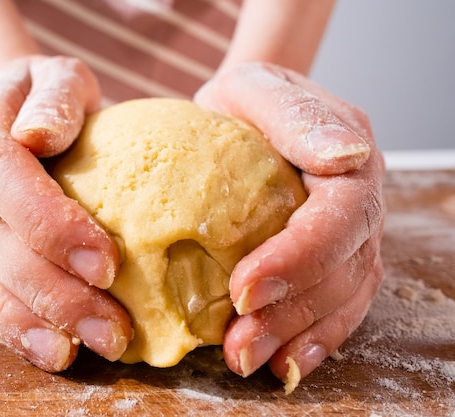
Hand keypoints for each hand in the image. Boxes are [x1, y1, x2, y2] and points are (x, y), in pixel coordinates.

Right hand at [0, 56, 132, 371]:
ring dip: (30, 320)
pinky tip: (54, 351)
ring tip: (84, 350)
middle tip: (111, 327)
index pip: (3, 175)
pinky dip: (12, 327)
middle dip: (51, 290)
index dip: (50, 224)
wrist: (15, 110)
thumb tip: (40, 135)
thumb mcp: (61, 77)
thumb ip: (57, 98)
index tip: (107, 264)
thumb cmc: (52, 97)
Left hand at [194, 62, 384, 386]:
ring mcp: (352, 236)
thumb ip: (298, 118)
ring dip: (296, 336)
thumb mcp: (257, 88)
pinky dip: (311, 338)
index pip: (338, 217)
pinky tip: (281, 362)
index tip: (244, 289)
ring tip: (246, 361)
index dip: (298, 259)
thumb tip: (345, 155)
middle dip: (292, 313)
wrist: (245, 113)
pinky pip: (336, 305)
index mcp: (349, 159)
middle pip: (343, 269)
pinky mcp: (332, 259)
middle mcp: (359, 204)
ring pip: (342, 297)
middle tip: (238, 346)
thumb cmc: (245, 100)